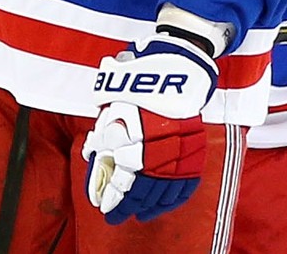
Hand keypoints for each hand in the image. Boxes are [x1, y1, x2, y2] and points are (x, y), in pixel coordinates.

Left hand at [81, 34, 216, 223]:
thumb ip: (102, 133)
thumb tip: (91, 156)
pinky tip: (163, 205)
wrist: (175, 68)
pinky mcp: (194, 151)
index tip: (103, 208)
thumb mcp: (110, 104)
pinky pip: (185, 184)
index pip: (121, 181)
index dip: (111, 198)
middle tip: (115, 218)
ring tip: (138, 215)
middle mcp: (156, 151)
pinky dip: (174, 199)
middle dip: (126, 207)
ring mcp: (178, 152)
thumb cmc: (136, 84)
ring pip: (164, 191)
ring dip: (150, 206)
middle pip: (141, 191)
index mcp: (133, 141)